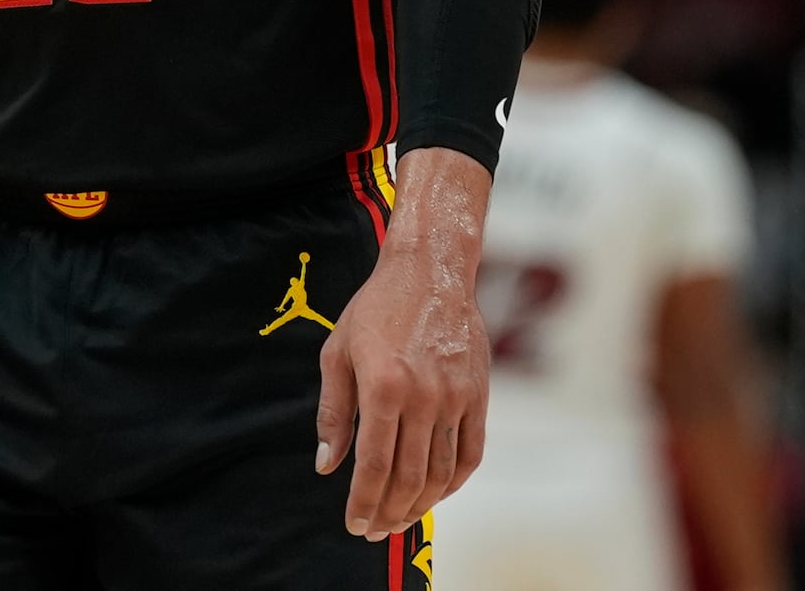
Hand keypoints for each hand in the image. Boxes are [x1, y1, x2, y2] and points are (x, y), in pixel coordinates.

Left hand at [314, 151, 491, 540]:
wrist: (430, 272)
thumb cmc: (376, 309)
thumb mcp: (338, 352)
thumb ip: (333, 412)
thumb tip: (327, 465)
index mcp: (383, 386)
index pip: (373, 464)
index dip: (363, 502)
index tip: (354, 525)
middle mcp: (423, 396)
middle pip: (408, 477)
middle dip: (388, 512)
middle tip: (374, 531)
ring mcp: (455, 397)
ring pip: (441, 472)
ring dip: (421, 505)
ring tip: (400, 519)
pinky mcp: (478, 394)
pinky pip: (470, 453)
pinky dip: (454, 482)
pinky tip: (436, 494)